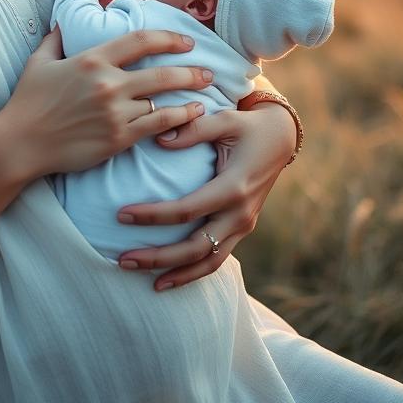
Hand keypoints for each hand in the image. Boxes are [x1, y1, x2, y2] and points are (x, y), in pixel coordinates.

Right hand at [0, 27, 214, 180]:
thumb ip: (56, 38)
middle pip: (161, 73)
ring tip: (205, 98)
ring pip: (163, 103)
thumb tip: (64, 21)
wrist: (20, 142)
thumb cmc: (28, 101)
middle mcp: (108, 84)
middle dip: (190, 71)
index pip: (141, 41)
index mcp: (92, 59)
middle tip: (208, 72)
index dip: (169, 38)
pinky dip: (178, 122)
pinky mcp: (117, 139)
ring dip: (189, 99)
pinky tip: (191, 119)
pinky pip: (156, 128)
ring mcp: (115, 113)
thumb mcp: (40, 60)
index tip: (187, 41)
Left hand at [113, 103, 295, 291]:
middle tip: (123, 259)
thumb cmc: (247, 126)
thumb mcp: (224, 120)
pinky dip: (194, 272)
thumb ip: (193, 129)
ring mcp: (243, 225)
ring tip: (147, 282)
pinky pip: (216, 258)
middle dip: (159, 258)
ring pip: (209, 262)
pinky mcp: (241, 228)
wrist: (280, 139)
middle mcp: (240, 213)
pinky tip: (170, 278)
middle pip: (196, 248)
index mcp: (233, 187)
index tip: (122, 216)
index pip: (187, 210)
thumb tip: (159, 140)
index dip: (153, 216)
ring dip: (177, 274)